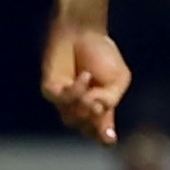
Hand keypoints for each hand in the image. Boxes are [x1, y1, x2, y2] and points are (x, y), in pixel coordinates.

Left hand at [42, 22, 131, 145]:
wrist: (83, 30)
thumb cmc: (102, 53)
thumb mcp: (119, 79)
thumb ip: (112, 100)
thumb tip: (97, 112)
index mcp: (100, 107)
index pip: (101, 132)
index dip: (105, 139)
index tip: (110, 138)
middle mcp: (81, 107)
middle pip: (86, 129)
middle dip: (94, 121)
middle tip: (100, 106)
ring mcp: (64, 99)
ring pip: (72, 118)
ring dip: (84, 107)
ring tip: (92, 91)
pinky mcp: (50, 88)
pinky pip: (61, 101)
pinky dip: (75, 92)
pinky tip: (85, 78)